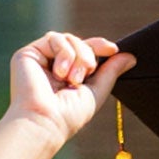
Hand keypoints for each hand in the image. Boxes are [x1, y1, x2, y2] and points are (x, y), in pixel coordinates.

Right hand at [4, 33, 130, 153]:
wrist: (46, 120)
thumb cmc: (70, 114)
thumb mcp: (97, 91)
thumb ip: (111, 72)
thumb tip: (131, 57)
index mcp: (69, 73)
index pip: (86, 51)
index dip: (99, 46)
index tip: (113, 49)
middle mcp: (54, 65)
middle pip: (79, 42)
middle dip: (89, 55)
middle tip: (86, 75)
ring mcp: (41, 58)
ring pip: (68, 38)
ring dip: (78, 56)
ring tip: (73, 79)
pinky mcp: (28, 53)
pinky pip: (54, 38)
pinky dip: (64, 53)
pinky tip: (60, 73)